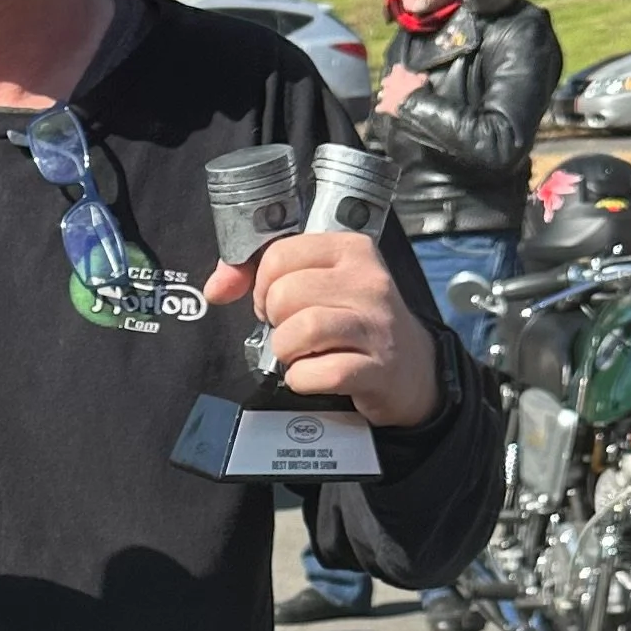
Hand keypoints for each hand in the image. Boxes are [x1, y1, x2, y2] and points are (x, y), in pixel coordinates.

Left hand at [204, 224, 442, 432]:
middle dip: (274, 319)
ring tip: (300, 353)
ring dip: (286, 350)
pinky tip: (312, 375)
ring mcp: (375, 325)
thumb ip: (263, 276)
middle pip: (285, 293)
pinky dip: (302, 380)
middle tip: (290, 329)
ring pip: (300, 329)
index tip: (275, 300)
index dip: (262, 283)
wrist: (413, 369)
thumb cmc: (357, 322)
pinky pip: (318, 373)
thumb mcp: (321, 284)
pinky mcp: (376, 368)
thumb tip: (217, 286)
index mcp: (351, 250)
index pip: (280, 254)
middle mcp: (367, 282)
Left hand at [373, 65, 419, 113]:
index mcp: (398, 71)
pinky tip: (384, 109)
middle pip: (385, 81)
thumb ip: (419, 75)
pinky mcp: (384, 105)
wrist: (414, 102)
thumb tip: (421, 75)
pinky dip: (381, 108)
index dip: (400, 72)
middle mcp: (388, 81)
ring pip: (381, 94)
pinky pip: (379, 107)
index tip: (404, 75)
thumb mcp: (423, 77)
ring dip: (385, 96)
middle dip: (389, 84)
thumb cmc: (419, 87)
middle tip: (396, 88)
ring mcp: (385, 93)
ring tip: (391, 100)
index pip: (396, 67)